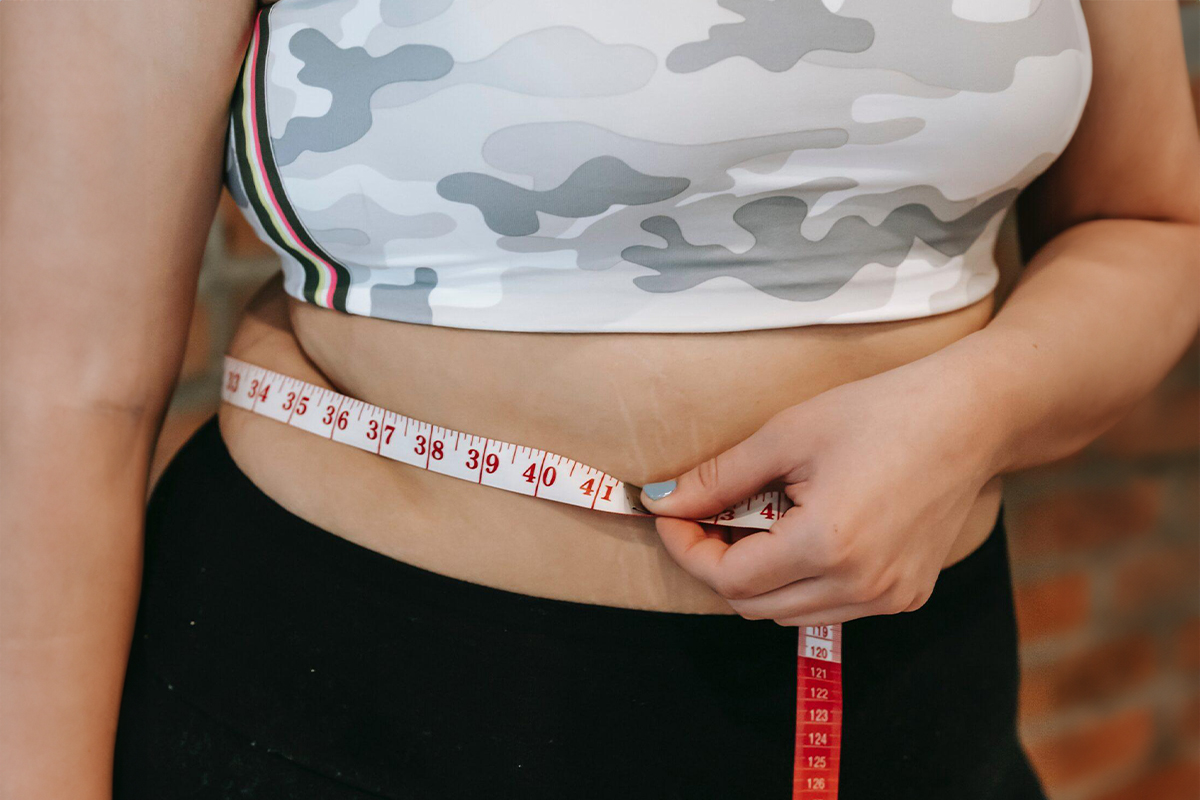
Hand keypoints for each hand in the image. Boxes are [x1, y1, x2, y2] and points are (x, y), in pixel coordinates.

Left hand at [639, 352, 1000, 625]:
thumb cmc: (879, 413)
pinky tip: (804, 533)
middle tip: (707, 516)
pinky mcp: (907, 595)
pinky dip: (801, 581)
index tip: (671, 516)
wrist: (970, 417)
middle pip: (752, 605)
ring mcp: (888, 598)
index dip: (688, 549)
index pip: (728, 578)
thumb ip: (719, 478)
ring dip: (758, 577)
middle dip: (717, 564)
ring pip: (789, 613)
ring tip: (757, 520)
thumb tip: (663, 501)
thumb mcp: (787, 435)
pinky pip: (831, 607)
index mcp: (827, 545)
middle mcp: (860, 585)